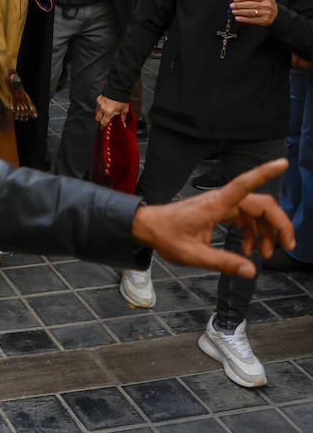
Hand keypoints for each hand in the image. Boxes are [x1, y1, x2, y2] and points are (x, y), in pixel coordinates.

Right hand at [94, 94, 128, 126]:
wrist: (118, 89)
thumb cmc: (121, 99)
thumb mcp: (124, 109)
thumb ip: (123, 117)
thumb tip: (123, 123)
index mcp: (109, 112)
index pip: (103, 122)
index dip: (102, 127)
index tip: (102, 129)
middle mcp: (103, 109)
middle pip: (97, 118)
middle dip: (100, 120)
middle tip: (103, 121)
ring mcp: (100, 104)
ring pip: (96, 112)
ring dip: (99, 114)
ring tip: (104, 114)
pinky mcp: (98, 99)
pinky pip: (97, 106)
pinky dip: (99, 108)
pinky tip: (103, 107)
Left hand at [132, 159, 294, 277]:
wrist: (147, 226)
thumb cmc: (165, 235)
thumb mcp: (192, 254)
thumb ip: (222, 262)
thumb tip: (251, 270)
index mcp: (215, 204)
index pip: (244, 183)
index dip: (265, 172)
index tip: (282, 163)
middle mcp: (221, 200)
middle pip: (261, 204)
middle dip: (279, 223)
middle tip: (287, 246)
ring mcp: (221, 205)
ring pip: (255, 212)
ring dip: (266, 231)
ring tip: (265, 254)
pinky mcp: (218, 211)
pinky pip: (244, 218)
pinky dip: (252, 232)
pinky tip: (247, 250)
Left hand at [232, 0, 277, 25]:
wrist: (276, 15)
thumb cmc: (265, 5)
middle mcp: (267, 5)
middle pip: (250, 4)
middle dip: (239, 5)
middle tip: (232, 5)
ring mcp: (267, 13)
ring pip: (251, 12)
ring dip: (240, 12)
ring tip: (233, 11)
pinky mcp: (265, 20)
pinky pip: (252, 20)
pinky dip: (244, 19)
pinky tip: (238, 18)